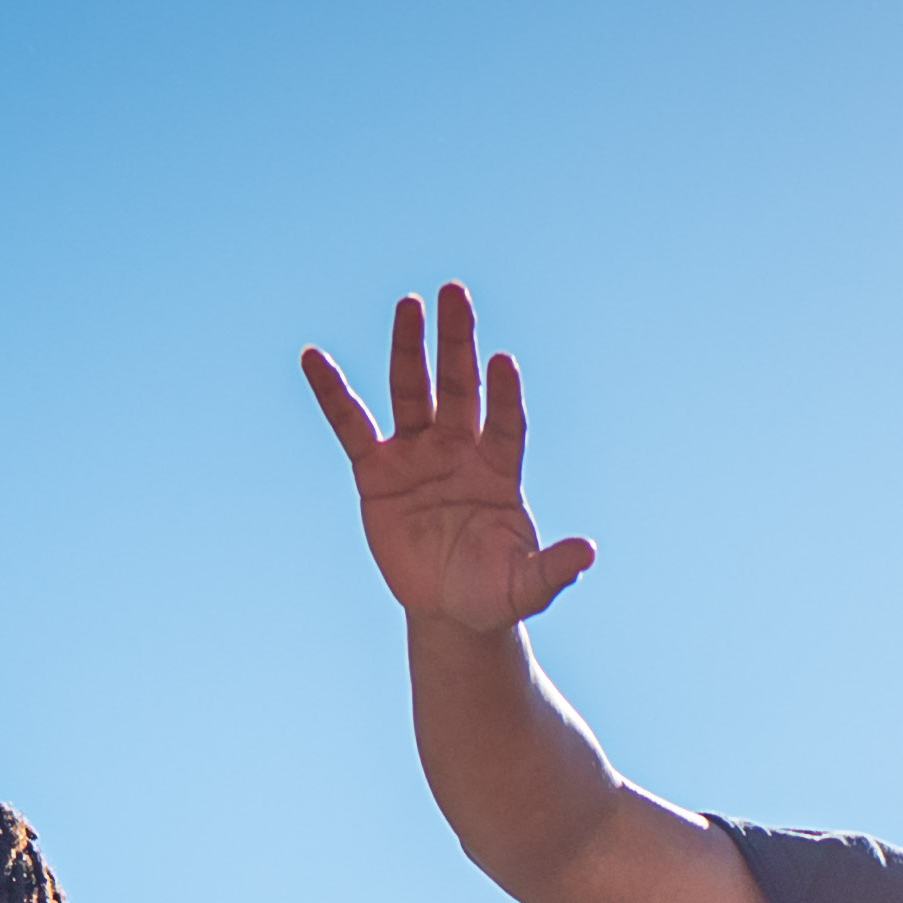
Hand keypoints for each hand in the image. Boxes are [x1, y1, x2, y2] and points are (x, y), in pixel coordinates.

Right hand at [301, 284, 598, 635]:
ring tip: (410, 304)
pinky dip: (332, 393)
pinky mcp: (377, 472)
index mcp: (498, 469)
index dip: (503, 395)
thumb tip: (588, 553)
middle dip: (457, 343)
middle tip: (455, 293)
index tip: (502, 362)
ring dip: (410, 348)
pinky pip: (350, 425)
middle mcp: (459, 449)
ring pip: (412, 392)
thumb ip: (554, 569)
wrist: (452, 610)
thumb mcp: (526, 587)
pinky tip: (313, 356)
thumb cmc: (495, 592)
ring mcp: (417, 456)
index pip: (504, 422)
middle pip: (459, 386)